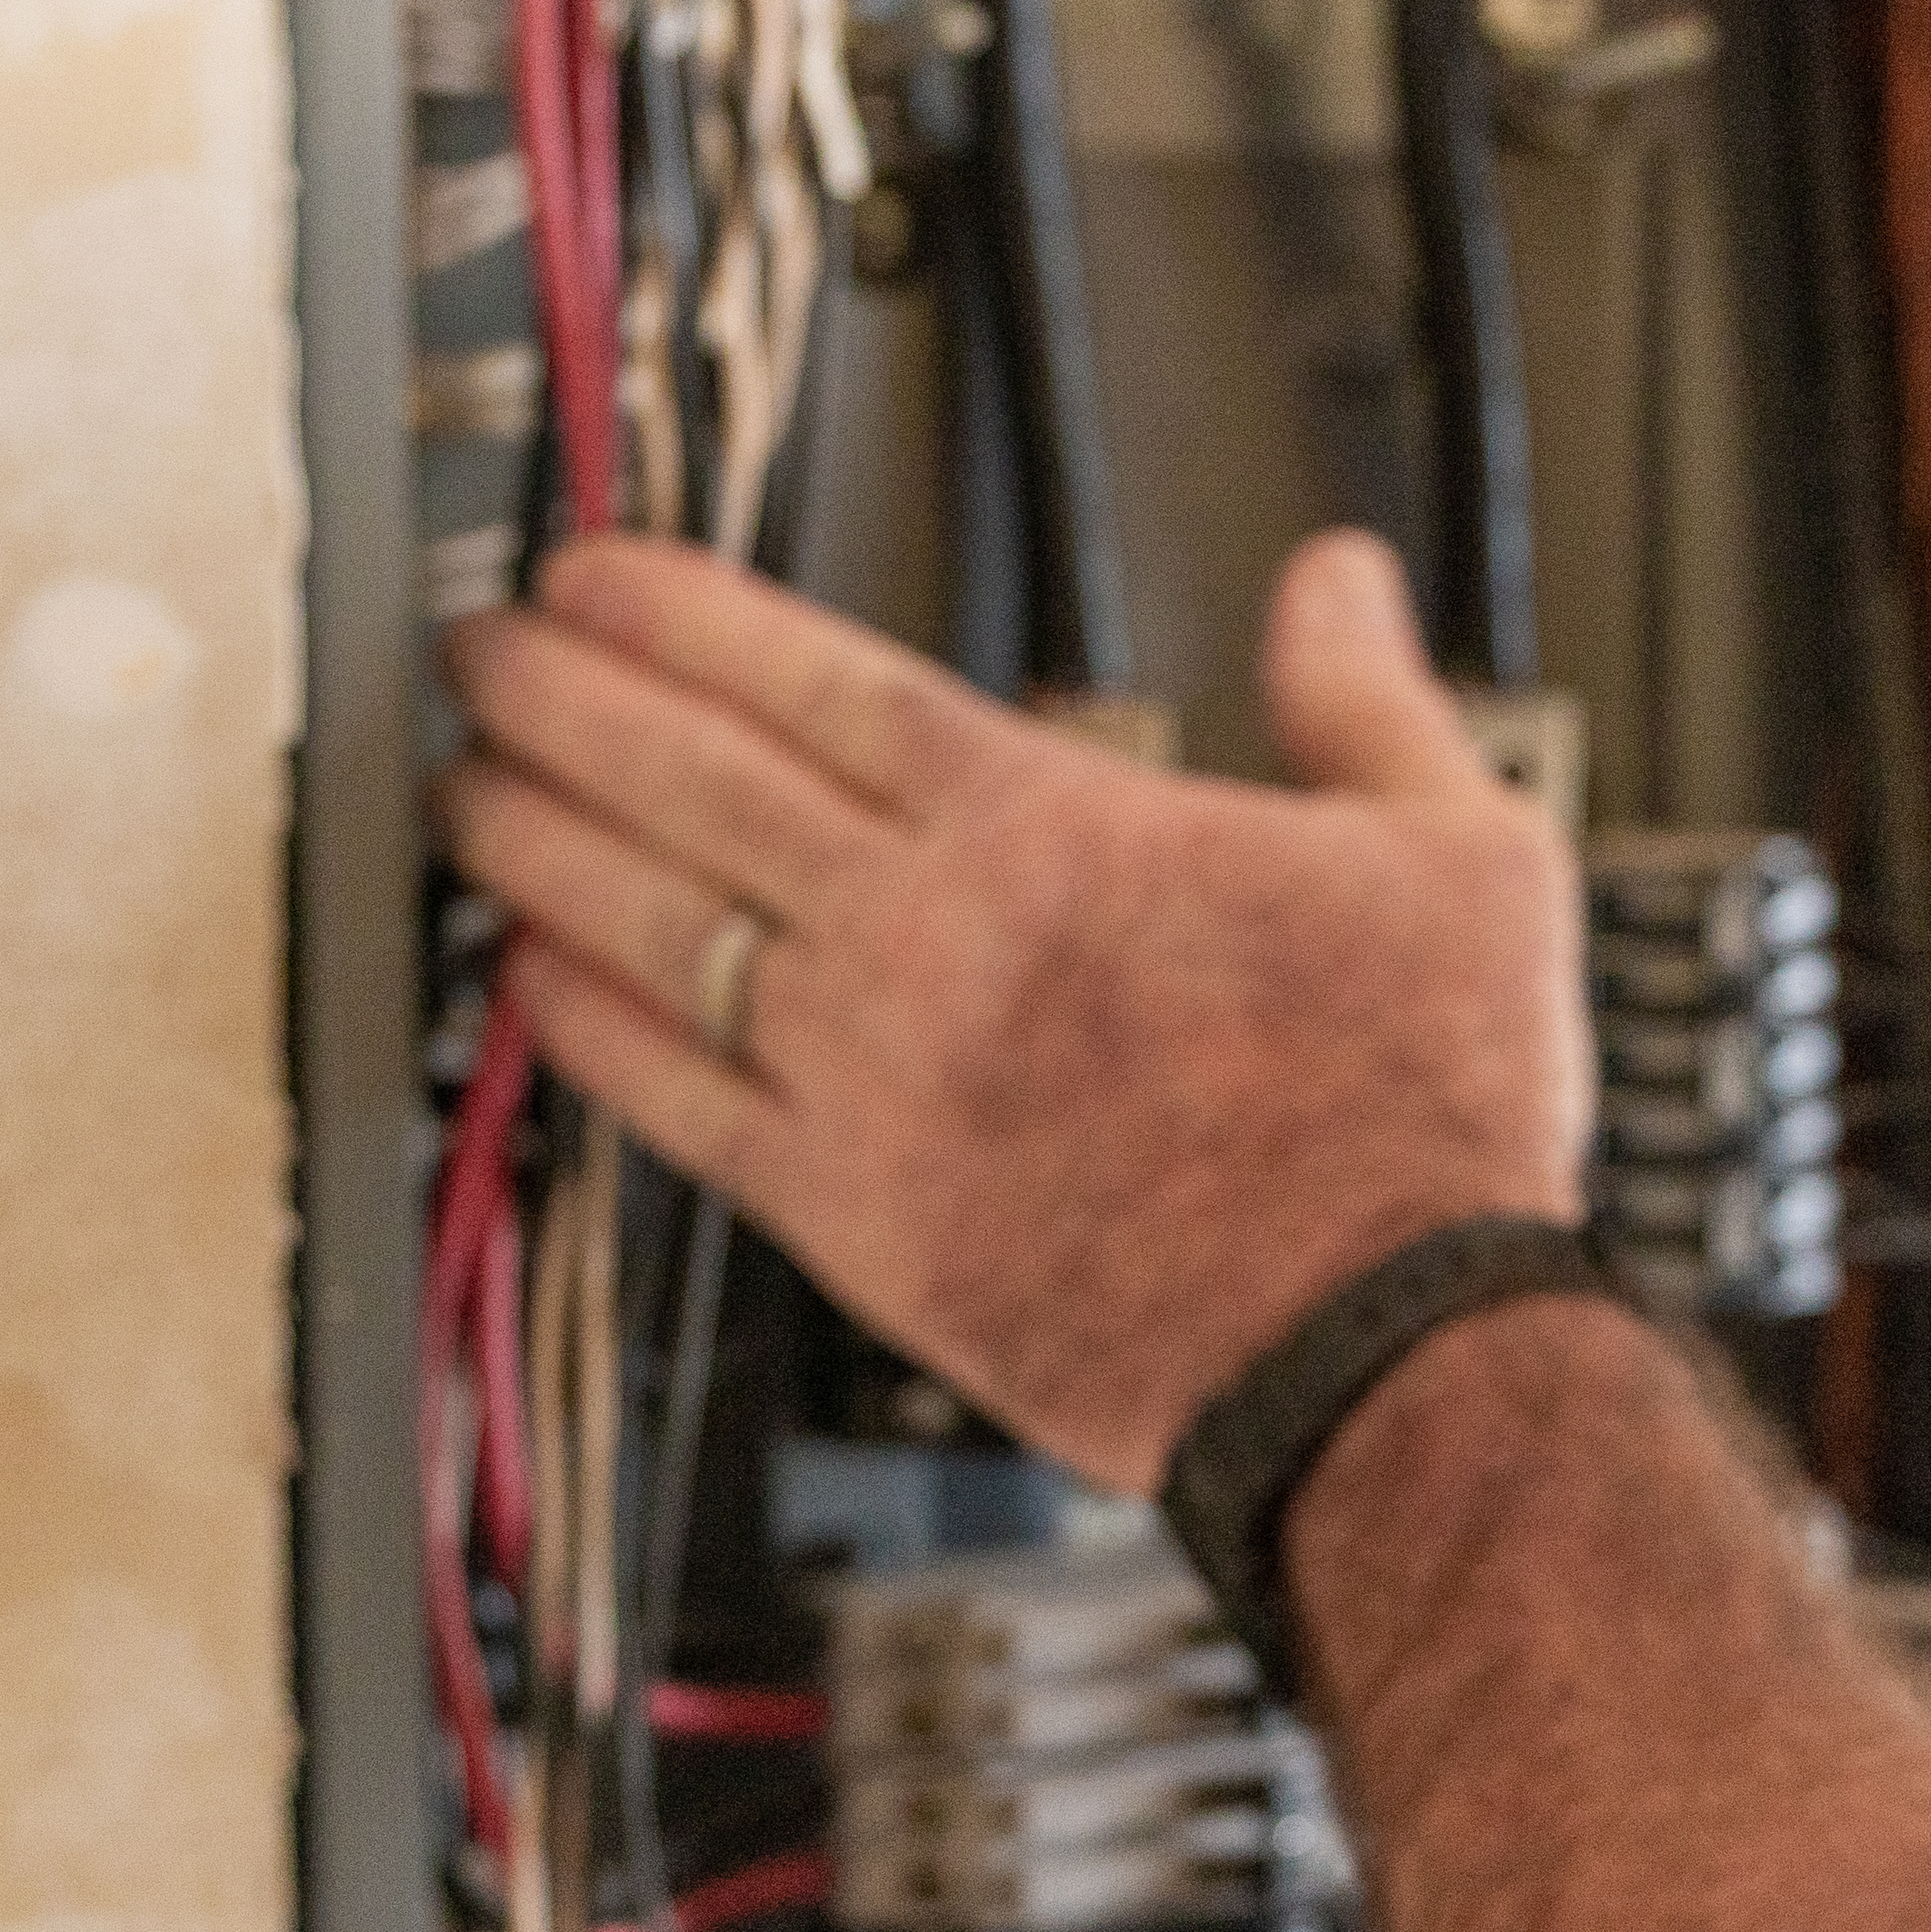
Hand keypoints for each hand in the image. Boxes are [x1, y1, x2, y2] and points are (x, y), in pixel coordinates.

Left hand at [437, 531, 1591, 1496]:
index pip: (815, 682)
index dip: (680, 615)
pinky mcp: (853, 1216)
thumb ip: (1369, 703)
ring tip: (466, 789)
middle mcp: (932, 940)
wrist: (1391, 1354)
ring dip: (534, 846)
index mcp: (1059, 831)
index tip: (595, 577)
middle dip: (562, 700)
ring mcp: (874, 1081)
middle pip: (689, 782)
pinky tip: (530, 986)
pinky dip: (585, 1033)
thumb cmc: (1433, 1120)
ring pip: (649, 929)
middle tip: (481, 654)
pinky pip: (674, 1103)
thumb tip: (1340, 582)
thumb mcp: (1464, 855)